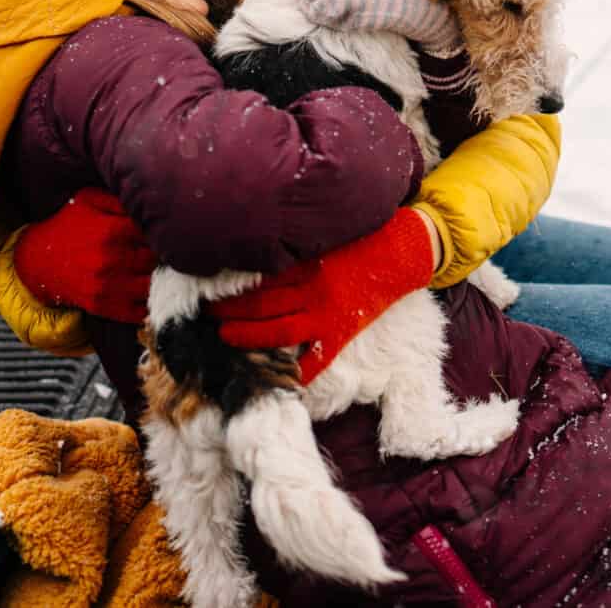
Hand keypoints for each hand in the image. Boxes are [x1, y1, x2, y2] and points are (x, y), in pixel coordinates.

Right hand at [12, 188, 155, 322]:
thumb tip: (146, 201)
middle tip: (167, 251)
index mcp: (112, 231)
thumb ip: (118, 199)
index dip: (162, 232)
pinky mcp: (103, 306)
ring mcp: (107, 286)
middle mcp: (111, 260)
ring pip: (153, 286)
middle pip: (157, 260)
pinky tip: (151, 292)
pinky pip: (139, 311)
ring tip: (160, 271)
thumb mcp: (88, 200)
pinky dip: (149, 303)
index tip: (164, 231)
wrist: (36, 261)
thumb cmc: (67, 225)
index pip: (155, 233)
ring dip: (160, 280)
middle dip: (164, 255)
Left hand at [208, 208, 437, 382]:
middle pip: (260, 305)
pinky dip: (298, 372)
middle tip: (206, 313)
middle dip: (229, 311)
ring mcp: (328, 314)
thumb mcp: (327, 233)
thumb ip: (298, 242)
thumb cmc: (366, 235)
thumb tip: (262, 240)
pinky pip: (317, 359)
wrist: (404, 252)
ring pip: (278, 331)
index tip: (209, 284)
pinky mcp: (343, 331)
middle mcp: (313, 291)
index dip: (232, 284)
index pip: (259, 278)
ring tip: (224, 337)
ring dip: (247, 336)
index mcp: (308, 264)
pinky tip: (277, 378)